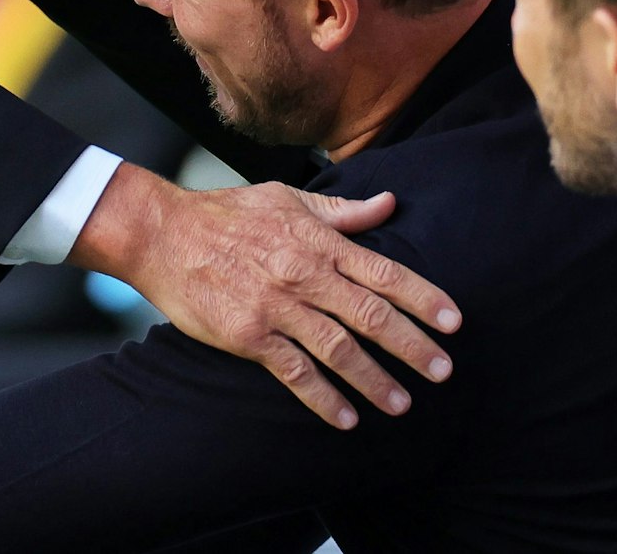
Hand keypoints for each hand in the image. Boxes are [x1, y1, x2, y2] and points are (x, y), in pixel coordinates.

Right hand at [71, 164, 460, 429]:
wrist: (162, 234)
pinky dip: (323, 398)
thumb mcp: (286, 199)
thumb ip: (341, 212)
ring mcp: (276, 307)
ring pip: (338, 349)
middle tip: (443, 371)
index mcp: (317, 241)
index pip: (383, 270)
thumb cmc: (226, 213)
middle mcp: (303, 274)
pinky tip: (346, 418)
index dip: (422, 297)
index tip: (453, 321)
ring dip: (375, 380)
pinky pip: (294, 372)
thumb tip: (389, 204)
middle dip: (412, 346)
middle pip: (370, 315)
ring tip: (402, 404)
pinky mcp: (249, 335)